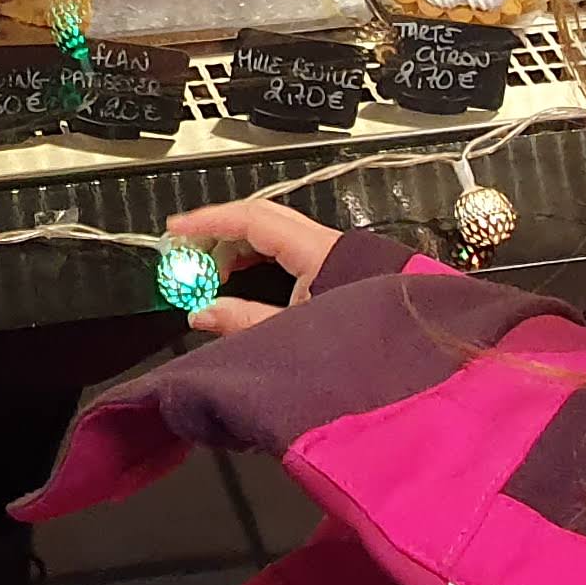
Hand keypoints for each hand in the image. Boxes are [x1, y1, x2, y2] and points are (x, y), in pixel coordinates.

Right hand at [163, 198, 341, 337]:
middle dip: (218, 232)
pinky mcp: (335, 268)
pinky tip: (240, 277)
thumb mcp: (289, 335)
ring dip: (237, 245)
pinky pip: (286, 248)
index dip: (209, 221)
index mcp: (316, 251)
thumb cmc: (358, 347)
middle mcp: (324, 243)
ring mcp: (331, 253)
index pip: (251, 218)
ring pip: (274, 232)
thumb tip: (200, 312)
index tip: (176, 229)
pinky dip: (257, 255)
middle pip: (261, 218)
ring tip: (208, 271)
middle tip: (186, 250)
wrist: (409, 366)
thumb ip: (240, 322)